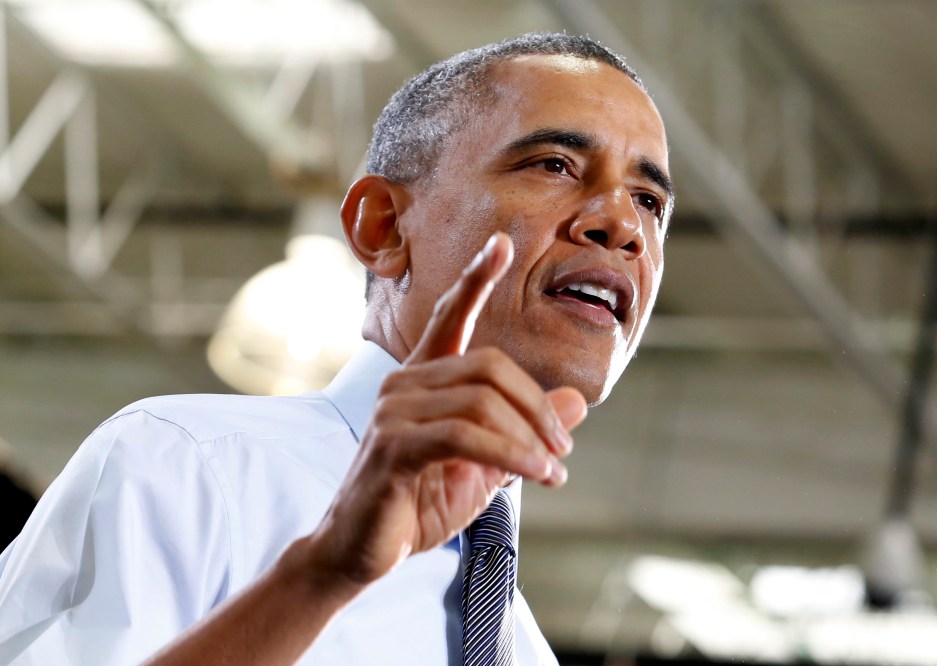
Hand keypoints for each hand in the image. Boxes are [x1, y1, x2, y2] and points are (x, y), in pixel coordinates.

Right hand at [307, 232, 587, 587]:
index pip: (450, 316)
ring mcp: (393, 411)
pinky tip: (533, 474)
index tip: (502, 243)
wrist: (360, 553)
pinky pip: (465, 435)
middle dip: (537, 406)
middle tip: (563, 448)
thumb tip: (576, 403)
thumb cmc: (416, 505)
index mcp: (423, 379)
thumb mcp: (484, 467)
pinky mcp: (392, 446)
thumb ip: (524, 431)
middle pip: (489, 365)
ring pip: (481, 400)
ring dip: (529, 438)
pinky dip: (509, 454)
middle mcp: (404, 384)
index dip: (475, 278)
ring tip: (552, 471)